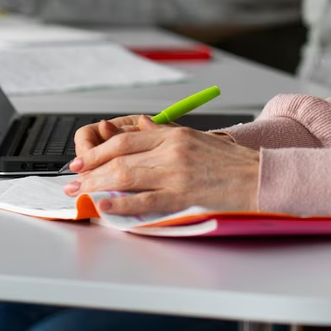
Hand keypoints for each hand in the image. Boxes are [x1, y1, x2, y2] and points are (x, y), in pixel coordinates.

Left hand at [64, 117, 258, 214]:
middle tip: (73, 181)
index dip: (97, 150)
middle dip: (90, 170)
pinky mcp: (182, 196)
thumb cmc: (229, 161)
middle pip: (120, 157)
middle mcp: (172, 150)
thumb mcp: (195, 137)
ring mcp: (176, 173)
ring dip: (97, 186)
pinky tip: (104, 206)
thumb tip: (137, 124)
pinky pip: (144, 200)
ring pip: (125, 176)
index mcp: (174, 134)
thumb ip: (164, 132)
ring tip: (81, 194)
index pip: (125, 139)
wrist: (257, 177)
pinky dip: (120, 204)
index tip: (81, 161)